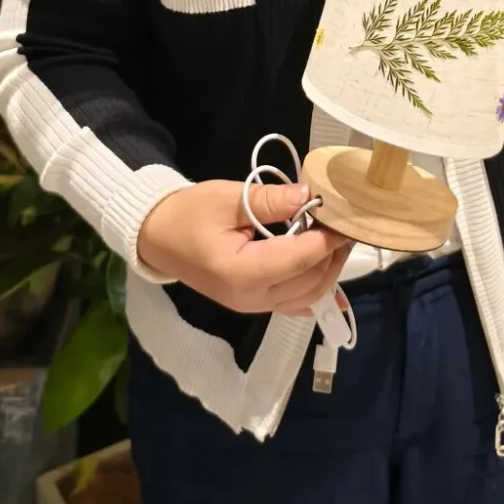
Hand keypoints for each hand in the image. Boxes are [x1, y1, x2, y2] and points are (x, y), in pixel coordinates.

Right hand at [137, 180, 352, 316]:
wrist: (158, 236)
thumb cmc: (189, 214)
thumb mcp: (228, 198)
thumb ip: (270, 201)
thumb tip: (309, 196)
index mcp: (242, 273)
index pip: (299, 259)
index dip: (327, 239)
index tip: (344, 217)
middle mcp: (251, 299)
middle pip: (309, 282)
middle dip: (332, 254)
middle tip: (344, 223)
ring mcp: (253, 307)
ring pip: (307, 297)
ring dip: (328, 270)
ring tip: (337, 239)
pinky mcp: (253, 304)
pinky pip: (294, 303)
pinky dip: (316, 288)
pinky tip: (328, 270)